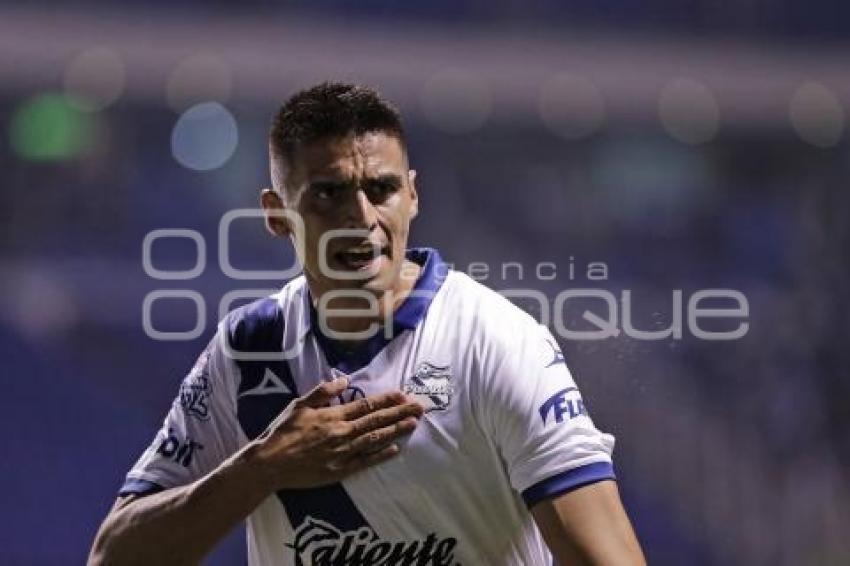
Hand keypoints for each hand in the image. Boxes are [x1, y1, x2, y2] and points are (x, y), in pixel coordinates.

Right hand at [248, 377, 423, 490]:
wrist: (270, 463)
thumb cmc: (282, 431)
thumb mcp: (299, 404)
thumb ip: (323, 392)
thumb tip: (344, 380)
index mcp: (333, 416)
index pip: (366, 405)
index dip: (387, 400)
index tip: (403, 395)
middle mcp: (342, 433)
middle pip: (376, 421)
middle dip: (400, 413)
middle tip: (420, 407)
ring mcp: (342, 453)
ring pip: (374, 439)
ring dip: (396, 431)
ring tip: (413, 424)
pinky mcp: (339, 470)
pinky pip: (365, 462)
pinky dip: (381, 455)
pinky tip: (395, 449)